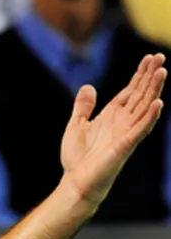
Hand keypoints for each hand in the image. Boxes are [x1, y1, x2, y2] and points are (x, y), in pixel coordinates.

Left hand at [60, 53, 165, 208]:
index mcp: (111, 116)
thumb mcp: (76, 126)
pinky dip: (150, 116)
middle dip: (150, 75)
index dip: (140, 74)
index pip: (130, 91)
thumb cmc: (77, 158)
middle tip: (160, 56)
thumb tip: (88, 86)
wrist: (76, 182)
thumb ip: (83, 107)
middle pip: (140, 94)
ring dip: (154, 90)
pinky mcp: (125, 146)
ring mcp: (126, 133)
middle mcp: (122, 122)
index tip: (150, 57)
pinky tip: (158, 103)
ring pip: (144, 107)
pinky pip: (140, 129)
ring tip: (163, 71)